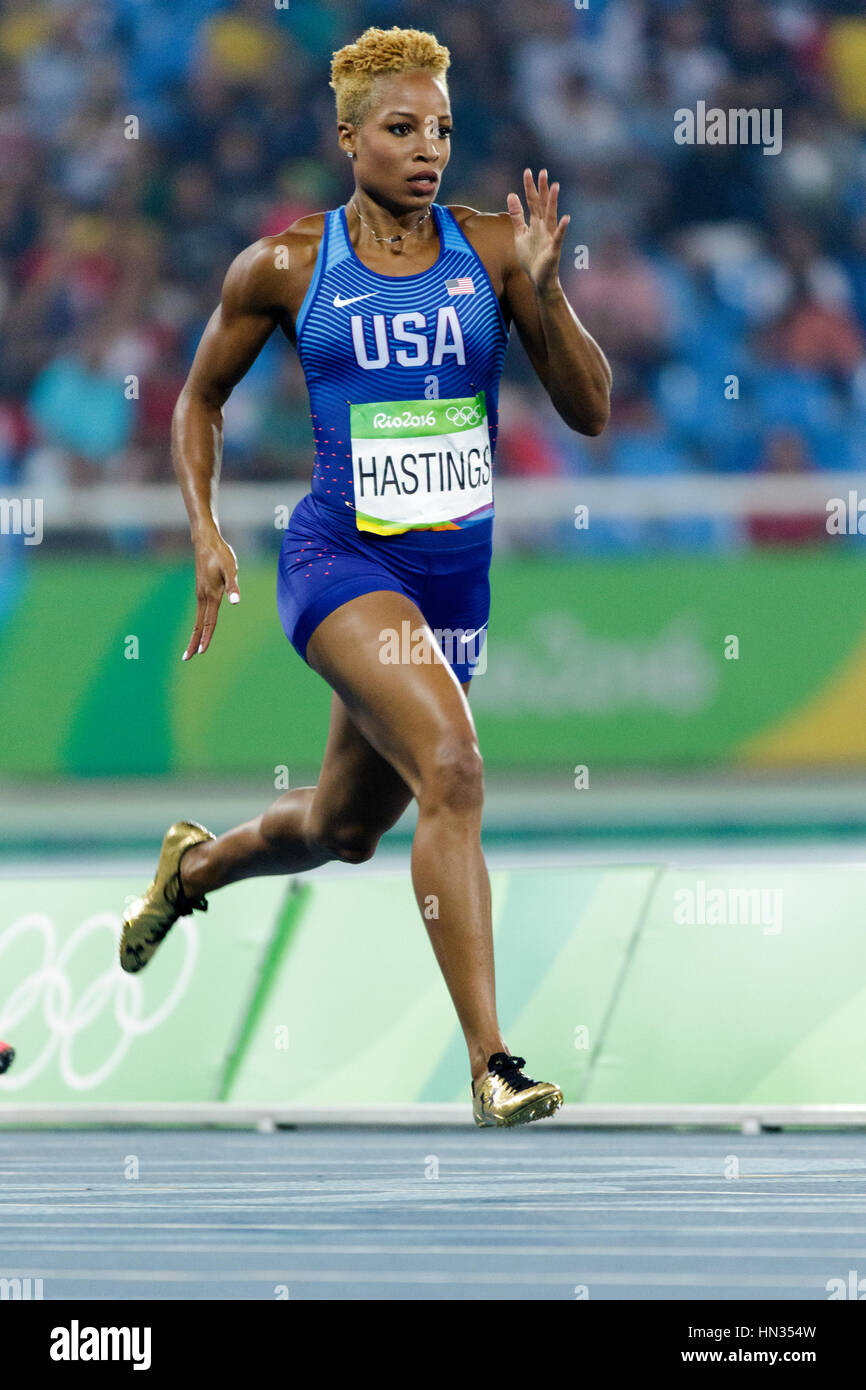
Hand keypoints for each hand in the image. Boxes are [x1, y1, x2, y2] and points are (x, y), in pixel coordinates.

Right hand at [182, 531, 239, 659]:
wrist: (205, 541)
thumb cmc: (221, 554)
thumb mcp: (231, 569)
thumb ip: (233, 586)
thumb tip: (236, 602)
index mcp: (211, 595)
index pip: (209, 622)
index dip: (206, 637)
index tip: (202, 652)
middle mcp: (203, 597)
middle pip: (198, 625)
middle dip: (194, 642)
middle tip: (186, 658)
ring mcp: (200, 594)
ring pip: (198, 619)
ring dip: (195, 635)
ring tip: (192, 648)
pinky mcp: (201, 590)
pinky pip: (200, 612)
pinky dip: (198, 624)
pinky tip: (200, 628)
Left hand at [506, 168, 569, 294]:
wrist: (539, 280)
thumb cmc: (531, 258)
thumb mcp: (520, 234)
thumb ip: (516, 215)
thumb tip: (511, 194)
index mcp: (535, 223)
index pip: (532, 202)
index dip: (529, 188)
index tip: (528, 171)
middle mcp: (544, 227)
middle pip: (543, 205)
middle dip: (542, 189)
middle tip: (543, 172)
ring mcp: (550, 237)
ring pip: (551, 217)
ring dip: (553, 202)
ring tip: (555, 187)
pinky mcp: (553, 250)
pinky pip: (558, 237)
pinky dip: (561, 228)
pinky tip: (565, 218)